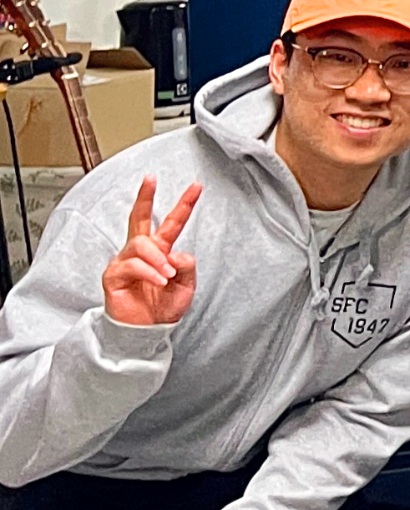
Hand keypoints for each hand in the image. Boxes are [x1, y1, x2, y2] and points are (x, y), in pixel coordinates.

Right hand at [102, 177, 200, 326]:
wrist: (148, 330)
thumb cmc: (164, 307)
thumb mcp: (186, 285)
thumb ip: (186, 265)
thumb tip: (174, 253)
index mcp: (161, 251)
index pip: (171, 223)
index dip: (184, 205)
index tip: (196, 187)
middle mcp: (141, 252)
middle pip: (139, 218)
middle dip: (145, 197)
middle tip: (151, 178)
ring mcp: (125, 261)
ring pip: (141, 244)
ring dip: (158, 259)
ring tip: (167, 276)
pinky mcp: (113, 275)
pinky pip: (133, 265)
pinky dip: (149, 272)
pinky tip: (159, 281)